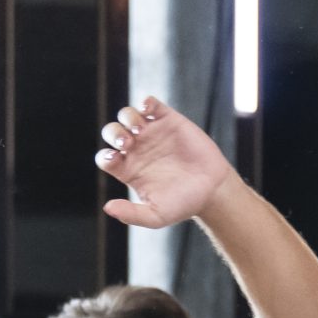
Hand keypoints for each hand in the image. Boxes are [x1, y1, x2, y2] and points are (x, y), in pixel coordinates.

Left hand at [96, 96, 231, 229]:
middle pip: (112, 132)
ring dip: (128, 118)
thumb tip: (107, 208)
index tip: (116, 159)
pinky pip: (151, 104)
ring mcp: (152, 132)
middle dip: (114, 134)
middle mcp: (137, 149)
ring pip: (127, 115)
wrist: (212, 190)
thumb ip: (131, 214)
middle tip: (127, 143)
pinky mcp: (169, 120)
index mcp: (128, 170)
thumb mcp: (156, 216)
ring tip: (139, 130)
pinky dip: (146, 102)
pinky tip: (147, 110)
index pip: (106, 157)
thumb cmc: (183, 205)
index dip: (105, 156)